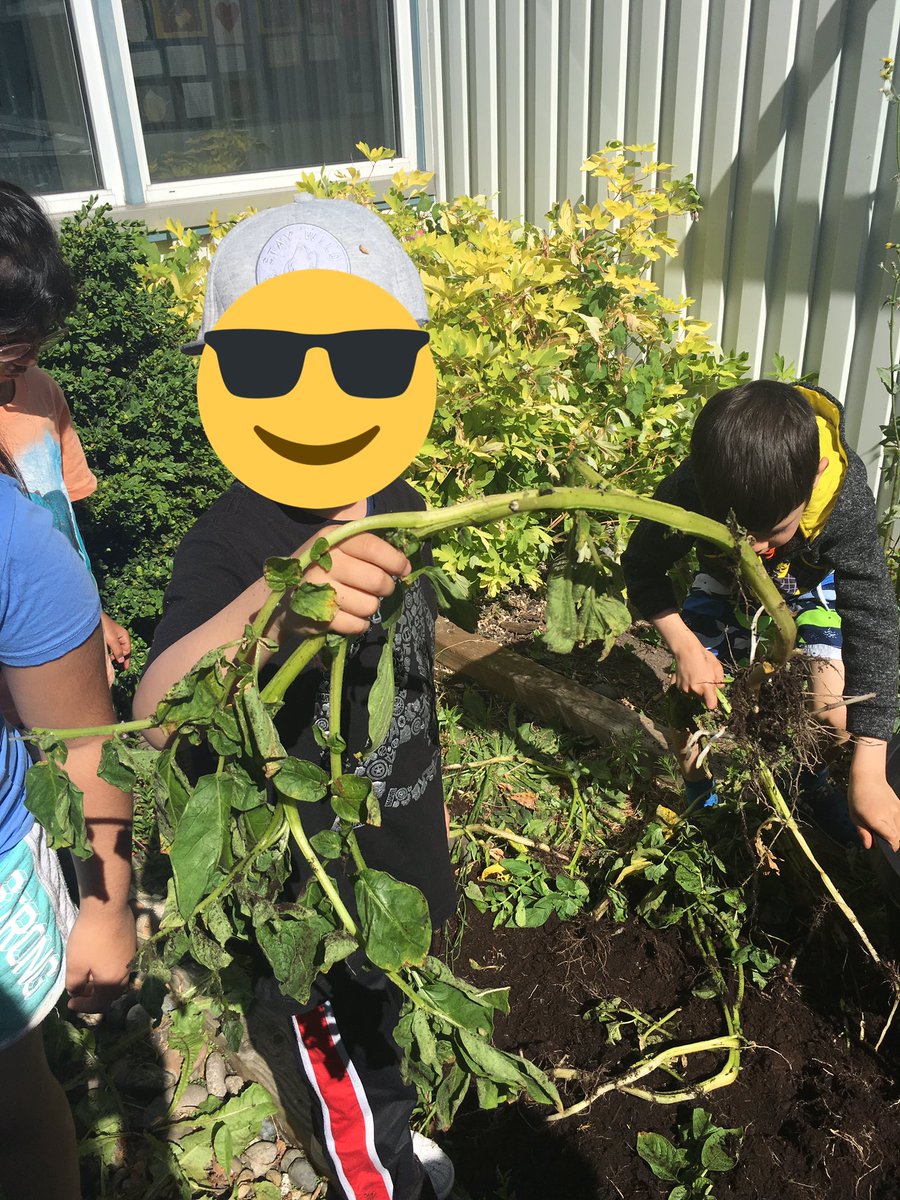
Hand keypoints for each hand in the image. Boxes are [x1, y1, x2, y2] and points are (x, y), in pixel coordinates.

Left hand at [65, 902, 135, 1012]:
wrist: (107, 909)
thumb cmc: (89, 939)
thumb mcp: (75, 966)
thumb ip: (74, 985)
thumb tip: (77, 992)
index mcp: (112, 983)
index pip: (98, 1005)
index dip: (83, 1007)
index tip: (70, 1003)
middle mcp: (125, 974)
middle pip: (110, 995)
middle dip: (94, 997)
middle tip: (79, 993)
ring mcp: (131, 959)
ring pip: (116, 980)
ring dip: (102, 983)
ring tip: (87, 978)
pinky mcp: (131, 946)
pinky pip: (119, 967)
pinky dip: (107, 970)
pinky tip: (97, 961)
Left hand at [100, 611, 130, 670]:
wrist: (92, 618)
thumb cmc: (104, 627)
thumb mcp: (112, 640)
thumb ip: (117, 651)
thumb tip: (121, 660)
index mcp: (124, 636)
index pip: (127, 650)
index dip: (125, 659)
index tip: (124, 668)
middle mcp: (120, 636)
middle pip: (122, 650)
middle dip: (119, 658)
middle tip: (115, 666)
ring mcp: (113, 637)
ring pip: (115, 649)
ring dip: (113, 655)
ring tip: (109, 661)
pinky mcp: (106, 637)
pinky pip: (110, 647)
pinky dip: (108, 652)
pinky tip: (104, 655)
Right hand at [288, 530, 410, 637]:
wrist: (280, 600)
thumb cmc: (321, 571)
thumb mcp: (339, 549)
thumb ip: (369, 549)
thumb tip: (404, 563)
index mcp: (332, 539)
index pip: (372, 546)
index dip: (395, 560)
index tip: (403, 569)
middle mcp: (323, 561)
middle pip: (377, 580)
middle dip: (386, 587)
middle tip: (379, 588)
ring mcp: (317, 589)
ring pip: (370, 605)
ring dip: (370, 607)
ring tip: (357, 602)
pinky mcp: (316, 615)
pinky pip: (357, 624)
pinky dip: (359, 624)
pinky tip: (349, 616)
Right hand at [671, 637, 724, 709]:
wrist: (686, 650)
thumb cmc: (704, 656)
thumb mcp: (717, 667)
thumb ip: (720, 681)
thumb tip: (719, 688)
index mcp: (705, 687)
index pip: (711, 705)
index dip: (713, 702)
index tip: (714, 697)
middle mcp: (694, 690)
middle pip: (701, 700)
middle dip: (704, 694)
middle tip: (704, 681)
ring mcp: (684, 689)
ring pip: (692, 695)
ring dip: (695, 690)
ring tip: (695, 677)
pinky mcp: (677, 686)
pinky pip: (684, 690)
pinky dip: (687, 686)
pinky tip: (688, 677)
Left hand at [848, 772, 899, 851]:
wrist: (868, 777)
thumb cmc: (858, 796)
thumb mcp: (854, 816)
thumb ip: (863, 832)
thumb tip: (869, 846)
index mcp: (877, 820)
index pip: (893, 840)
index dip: (892, 847)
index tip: (888, 849)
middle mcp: (889, 816)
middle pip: (899, 837)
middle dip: (894, 842)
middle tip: (884, 840)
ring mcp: (897, 810)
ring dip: (897, 833)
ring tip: (885, 829)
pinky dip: (899, 825)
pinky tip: (890, 822)